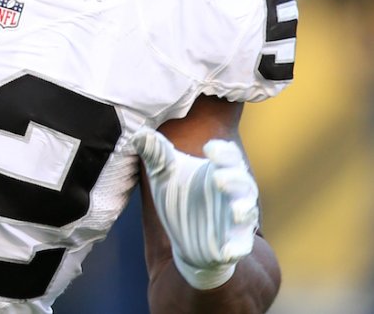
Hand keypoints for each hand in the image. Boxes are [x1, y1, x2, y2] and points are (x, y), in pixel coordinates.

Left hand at [132, 127, 259, 289]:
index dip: (222, 152)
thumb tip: (140, 135)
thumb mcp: (164, 175)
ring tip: (236, 211)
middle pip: (242, 182)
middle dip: (234, 179)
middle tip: (218, 177)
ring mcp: (236, 218)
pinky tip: (228, 252)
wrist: (185, 237)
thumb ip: (156, 154)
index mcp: (218, 170)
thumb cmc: (180, 197)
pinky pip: (242, 246)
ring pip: (247, 211)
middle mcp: (233, 193)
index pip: (228, 156)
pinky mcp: (234, 243)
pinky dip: (238, 248)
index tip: (209, 148)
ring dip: (243, 210)